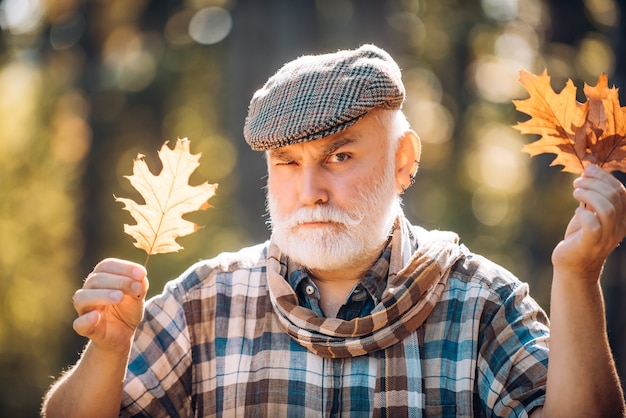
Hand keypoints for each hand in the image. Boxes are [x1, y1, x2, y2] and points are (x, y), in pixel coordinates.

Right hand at [72, 258, 148, 352]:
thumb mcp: (138, 295)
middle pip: (96, 279)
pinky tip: (96, 316)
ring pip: (83, 297)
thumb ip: (140, 285)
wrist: (123, 333)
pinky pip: (79, 323)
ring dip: (102, 295)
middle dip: (119, 281)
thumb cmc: (127, 309)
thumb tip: (141, 278)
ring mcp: (85, 309)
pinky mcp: (84, 328)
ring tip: (119, 297)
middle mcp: (89, 290)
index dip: (124, 267)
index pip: (107, 265)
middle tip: (136, 288)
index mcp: (101, 278)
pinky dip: (86, 319)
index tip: (141, 274)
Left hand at [552, 165, 625, 281]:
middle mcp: (618, 228)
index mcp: (622, 218)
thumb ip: (592, 194)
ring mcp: (606, 237)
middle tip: (577, 183)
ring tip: (575, 192)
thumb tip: (588, 169)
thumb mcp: (589, 212)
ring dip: (589, 195)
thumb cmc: (580, 236)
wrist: (573, 265)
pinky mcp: (591, 244)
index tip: (588, 169)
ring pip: (607, 210)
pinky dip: (583, 214)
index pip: (622, 192)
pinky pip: (593, 225)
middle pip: (615, 197)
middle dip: (594, 183)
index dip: (605, 177)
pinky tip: (576, 211)